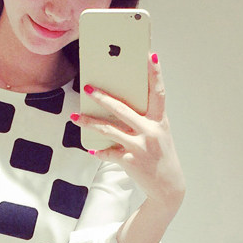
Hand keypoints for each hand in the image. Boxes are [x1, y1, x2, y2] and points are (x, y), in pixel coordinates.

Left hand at [70, 51, 184, 241]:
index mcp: (159, 120)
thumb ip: (146, 118)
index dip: (155, 73)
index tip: (149, 55)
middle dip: (103, 97)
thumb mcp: (159, 133)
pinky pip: (109, 153)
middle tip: (88, 87)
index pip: (158, 92)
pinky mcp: (129, 161)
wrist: (168, 187)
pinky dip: (99, 151)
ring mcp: (139, 147)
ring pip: (108, 130)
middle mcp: (150, 131)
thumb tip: (120, 103)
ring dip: (89, 122)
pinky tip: (91, 149)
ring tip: (75, 116)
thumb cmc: (161, 154)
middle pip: (122, 109)